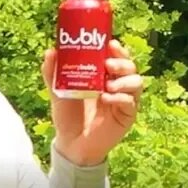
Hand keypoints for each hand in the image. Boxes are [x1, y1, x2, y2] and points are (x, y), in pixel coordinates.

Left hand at [43, 39, 142, 165]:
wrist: (70, 143)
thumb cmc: (67, 115)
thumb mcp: (58, 91)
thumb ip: (53, 72)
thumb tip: (50, 51)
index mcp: (104, 75)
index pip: (117, 57)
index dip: (117, 49)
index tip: (110, 44)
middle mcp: (118, 85)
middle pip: (130, 66)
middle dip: (122, 62)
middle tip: (108, 64)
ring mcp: (124, 100)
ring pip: (137, 82)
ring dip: (124, 80)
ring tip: (108, 85)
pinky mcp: (127, 115)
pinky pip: (130, 102)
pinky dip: (120, 98)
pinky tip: (106, 98)